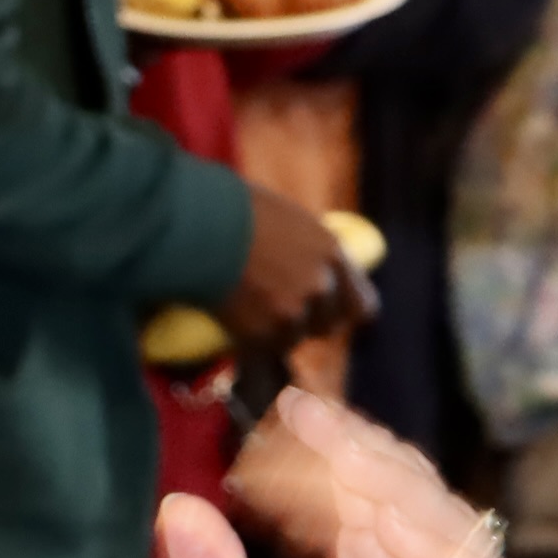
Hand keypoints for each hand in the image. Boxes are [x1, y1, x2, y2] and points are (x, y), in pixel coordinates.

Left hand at [167, 388, 550, 557]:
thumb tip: (175, 506)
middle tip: (303, 416)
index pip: (345, 494)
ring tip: (346, 456)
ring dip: (396, 488)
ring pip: (445, 528)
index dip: (310, 459)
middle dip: (352, 451)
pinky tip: (401, 532)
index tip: (263, 433)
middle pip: (397, 491)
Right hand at [219, 181, 351, 350]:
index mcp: (332, 253)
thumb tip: (319, 276)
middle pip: (326, 326)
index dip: (343, 311)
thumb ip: (312, 253)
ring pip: (291, 339)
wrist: (196, 224)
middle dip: (304, 321)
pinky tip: (229, 310)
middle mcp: (320, 287)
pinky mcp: (262, 334)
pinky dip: (246, 336)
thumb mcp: (290, 222)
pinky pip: (261, 347)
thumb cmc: (234, 210)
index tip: (328, 312)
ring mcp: (293, 313)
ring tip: (244, 302)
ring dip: (272, 330)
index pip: (362, 306)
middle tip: (273, 306)